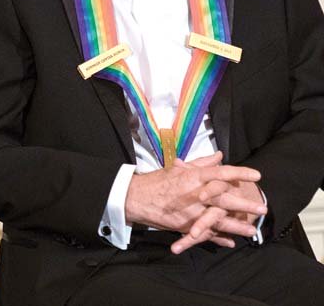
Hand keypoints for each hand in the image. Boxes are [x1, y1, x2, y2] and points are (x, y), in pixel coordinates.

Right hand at [124, 152, 265, 247]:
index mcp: (192, 177)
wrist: (136, 199)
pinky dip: (218, 238)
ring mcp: (190, 212)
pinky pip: (206, 233)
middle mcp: (193, 194)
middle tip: (262, 207)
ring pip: (218, 220)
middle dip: (244, 203)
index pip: (220, 172)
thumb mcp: (178, 169)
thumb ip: (201, 163)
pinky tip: (230, 242)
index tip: (256, 175)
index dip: (239, 173)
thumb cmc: (157, 181)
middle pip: (224, 199)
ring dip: (236, 226)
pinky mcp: (185, 225)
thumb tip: (220, 156)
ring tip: (252, 230)